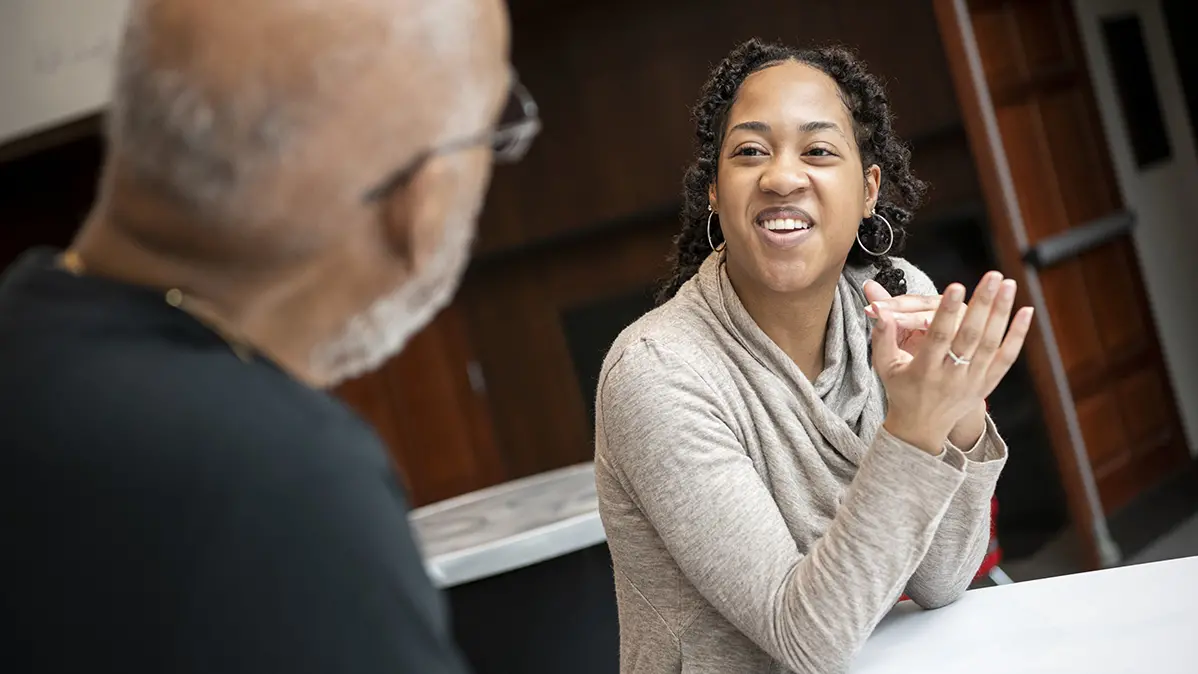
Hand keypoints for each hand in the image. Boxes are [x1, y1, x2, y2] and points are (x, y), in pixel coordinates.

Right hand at [870, 273, 1032, 453]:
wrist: (921, 429)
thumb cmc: (900, 391)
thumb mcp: (884, 366)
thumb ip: (883, 337)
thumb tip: (880, 310)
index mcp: (924, 370)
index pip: (938, 336)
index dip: (947, 311)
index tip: (956, 286)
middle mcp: (951, 376)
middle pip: (970, 336)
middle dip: (982, 304)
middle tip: (992, 276)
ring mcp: (972, 381)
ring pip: (991, 343)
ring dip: (1002, 312)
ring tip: (1008, 284)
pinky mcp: (987, 385)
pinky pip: (1006, 358)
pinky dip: (1018, 335)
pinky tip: (1026, 311)